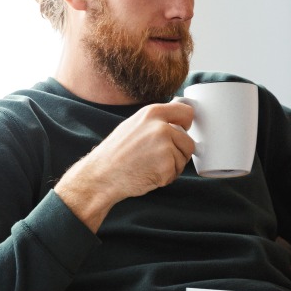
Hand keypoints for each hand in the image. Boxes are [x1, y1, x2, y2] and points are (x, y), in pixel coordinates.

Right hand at [54, 101, 195, 232]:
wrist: (101, 176)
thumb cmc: (115, 153)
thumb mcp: (134, 125)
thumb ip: (156, 120)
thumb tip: (177, 119)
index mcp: (152, 113)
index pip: (186, 112)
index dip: (186, 125)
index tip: (182, 131)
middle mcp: (161, 127)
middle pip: (188, 141)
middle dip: (179, 152)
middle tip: (157, 157)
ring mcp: (165, 147)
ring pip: (184, 158)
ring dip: (172, 166)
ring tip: (150, 165)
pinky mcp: (166, 166)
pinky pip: (176, 173)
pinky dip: (165, 178)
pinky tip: (148, 174)